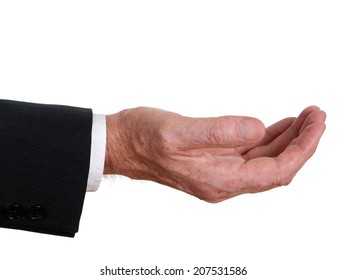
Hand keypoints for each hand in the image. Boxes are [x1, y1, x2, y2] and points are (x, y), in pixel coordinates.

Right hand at [104, 106, 325, 201]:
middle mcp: (222, 182)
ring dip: (289, 141)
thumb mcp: (177, 132)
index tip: (316, 123)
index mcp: (217, 180)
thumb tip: (258, 128)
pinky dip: (270, 140)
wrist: (122, 144)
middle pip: (276, 169)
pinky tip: (280, 127)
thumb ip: (219, 132)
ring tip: (305, 118)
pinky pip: (251, 155)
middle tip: (316, 115)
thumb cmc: (142, 139)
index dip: (302, 149)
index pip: (275, 171)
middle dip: (302, 143)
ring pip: (265, 162)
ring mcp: (219, 173)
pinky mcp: (214, 162)